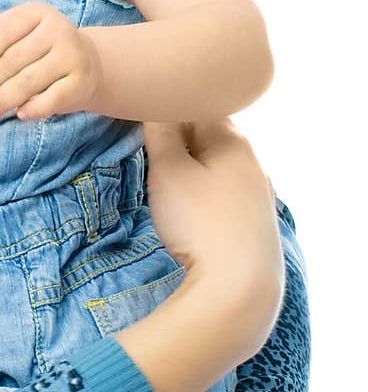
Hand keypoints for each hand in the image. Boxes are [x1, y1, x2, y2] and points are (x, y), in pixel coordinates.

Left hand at [0, 3, 100, 121]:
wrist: (88, 63)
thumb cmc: (41, 48)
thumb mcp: (20, 33)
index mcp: (37, 12)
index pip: (2, 32)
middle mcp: (58, 30)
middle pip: (14, 60)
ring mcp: (72, 56)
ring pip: (28, 82)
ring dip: (2, 101)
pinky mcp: (81, 82)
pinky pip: (50, 100)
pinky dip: (31, 109)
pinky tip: (19, 114)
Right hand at [113, 120, 283, 391]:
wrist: (239, 291)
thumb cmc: (200, 223)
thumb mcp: (169, 170)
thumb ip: (159, 132)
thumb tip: (152, 101)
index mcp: (233, 140)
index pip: (194, 103)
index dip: (162, 105)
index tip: (135, 114)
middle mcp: (252, 162)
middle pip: (206, 135)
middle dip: (176, 138)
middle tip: (141, 147)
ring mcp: (256, 195)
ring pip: (214, 167)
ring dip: (189, 168)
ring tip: (160, 180)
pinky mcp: (253, 225)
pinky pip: (221, 194)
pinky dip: (202, 194)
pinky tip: (187, 209)